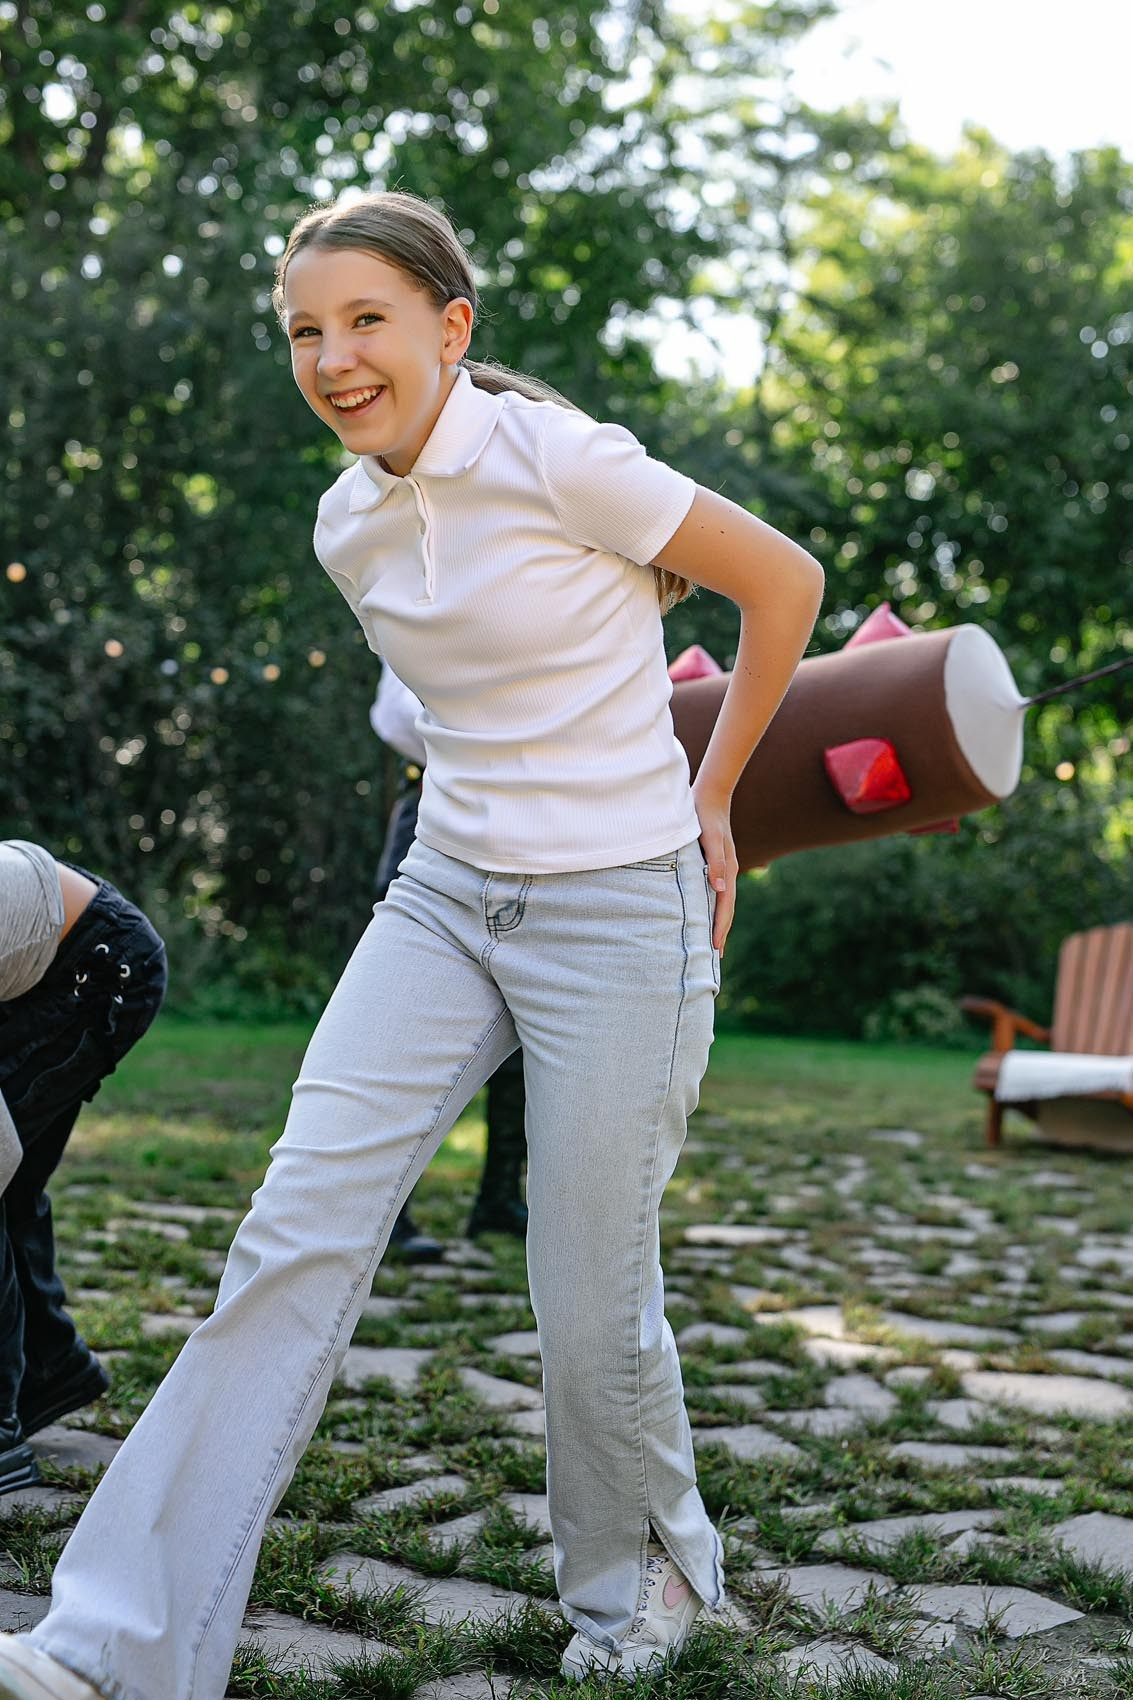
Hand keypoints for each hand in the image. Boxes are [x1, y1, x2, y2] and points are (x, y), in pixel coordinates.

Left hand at [692, 785, 737, 954]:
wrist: (709, 796)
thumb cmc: (706, 817)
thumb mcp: (710, 838)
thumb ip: (715, 861)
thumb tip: (718, 889)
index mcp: (728, 870)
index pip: (724, 906)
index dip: (720, 928)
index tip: (715, 949)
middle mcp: (728, 872)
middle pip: (725, 908)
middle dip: (720, 932)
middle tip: (714, 957)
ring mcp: (722, 869)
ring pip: (720, 901)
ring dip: (716, 921)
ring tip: (710, 941)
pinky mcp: (714, 863)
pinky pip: (714, 891)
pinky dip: (710, 906)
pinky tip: (702, 912)